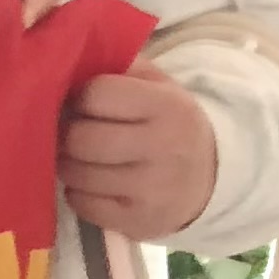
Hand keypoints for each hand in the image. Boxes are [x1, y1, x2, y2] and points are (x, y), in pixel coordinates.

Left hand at [61, 63, 220, 240]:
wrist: (212, 176)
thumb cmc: (166, 123)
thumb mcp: (156, 86)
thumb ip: (117, 66)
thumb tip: (67, 57)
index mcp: (168, 106)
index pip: (96, 94)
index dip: (82, 97)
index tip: (86, 103)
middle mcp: (164, 148)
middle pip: (80, 138)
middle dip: (68, 134)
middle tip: (73, 133)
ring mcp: (152, 189)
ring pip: (76, 174)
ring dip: (70, 164)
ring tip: (82, 157)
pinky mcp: (139, 222)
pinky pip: (82, 205)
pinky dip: (79, 192)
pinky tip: (94, 183)